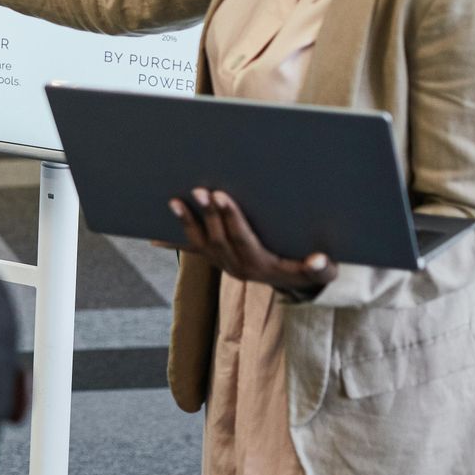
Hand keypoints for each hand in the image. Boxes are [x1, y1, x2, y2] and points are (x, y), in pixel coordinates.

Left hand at [170, 188, 337, 297]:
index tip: (221, 196)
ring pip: (201, 243)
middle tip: (199, 190)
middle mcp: (236, 266)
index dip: (230, 217)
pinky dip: (174, 243)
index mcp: (259, 264)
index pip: (241, 238)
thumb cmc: (312, 271)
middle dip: (207, 213)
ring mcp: (223, 263)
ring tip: (173, 202)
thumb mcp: (321, 272)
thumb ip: (321, 267)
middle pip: (218, 238)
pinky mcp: (217, 260)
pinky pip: (193, 251)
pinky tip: (153, 236)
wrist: (296, 285)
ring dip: (186, 222)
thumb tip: (321, 260)